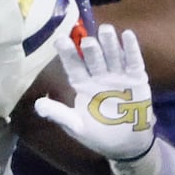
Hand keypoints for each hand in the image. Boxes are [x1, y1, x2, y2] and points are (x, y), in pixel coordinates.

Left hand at [35, 24, 155, 161]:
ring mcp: (118, 76)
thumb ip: (59, 114)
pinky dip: (131, 49)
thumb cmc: (98, 134)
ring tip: (106, 30)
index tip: (59, 41)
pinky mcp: (136, 79)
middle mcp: (99, 76)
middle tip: (86, 39)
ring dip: (110, 43)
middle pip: (93, 59)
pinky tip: (127, 36)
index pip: (73, 66)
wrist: (126, 145)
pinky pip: (133, 62)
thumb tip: (38, 104)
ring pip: (112, 56)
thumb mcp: (77, 126)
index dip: (67, 54)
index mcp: (82, 85)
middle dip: (90, 49)